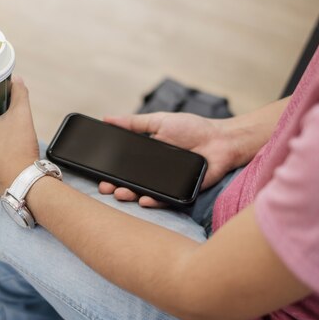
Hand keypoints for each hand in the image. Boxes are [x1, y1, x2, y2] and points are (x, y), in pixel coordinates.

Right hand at [99, 112, 236, 206]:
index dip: (109, 171)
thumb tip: (107, 118)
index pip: (123, 166)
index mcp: (146, 156)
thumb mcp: (159, 121)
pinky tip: (144, 200)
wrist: (221, 140)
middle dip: (115, 187)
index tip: (97, 174)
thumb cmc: (192, 128)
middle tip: (105, 187)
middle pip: (129, 182)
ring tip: (121, 193)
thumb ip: (133, 123)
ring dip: (130, 195)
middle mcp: (153, 172)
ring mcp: (166, 183)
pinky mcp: (180, 192)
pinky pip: (164, 199)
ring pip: (143, 193)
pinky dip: (153, 201)